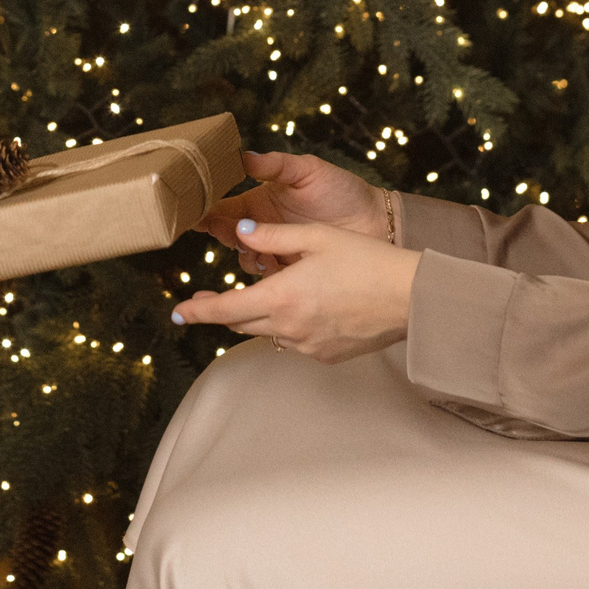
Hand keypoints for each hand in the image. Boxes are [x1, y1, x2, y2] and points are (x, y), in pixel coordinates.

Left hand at [172, 219, 418, 364]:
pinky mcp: (326, 356)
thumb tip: (238, 232)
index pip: (225, 309)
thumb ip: (272, 236)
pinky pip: (294, 341)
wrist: (410, 297)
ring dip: (258, 316)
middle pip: (241, 323)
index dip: (197, 312)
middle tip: (202, 301)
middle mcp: (289, 327)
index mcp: (281, 296)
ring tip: (262, 295)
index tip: (177, 313)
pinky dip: (288, 325)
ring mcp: (308, 346)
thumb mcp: (316, 237)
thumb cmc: (367, 261)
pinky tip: (304, 307)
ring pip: (268, 332)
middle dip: (220, 312)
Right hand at [199, 150, 389, 276]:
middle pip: (230, 236)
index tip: (196, 213)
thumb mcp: (309, 171)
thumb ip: (276, 165)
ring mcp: (277, 252)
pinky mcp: (292, 273)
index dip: (209, 211)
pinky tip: (275, 268)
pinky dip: (267, 277)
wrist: (378, 222)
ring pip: (247, 260)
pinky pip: (270, 280)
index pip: (226, 208)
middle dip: (224, 235)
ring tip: (260, 251)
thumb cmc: (343, 191)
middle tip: (229, 232)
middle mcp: (264, 229)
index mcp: (261, 202)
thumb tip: (244, 156)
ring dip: (247, 256)